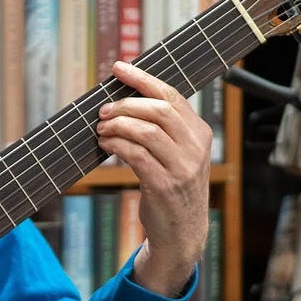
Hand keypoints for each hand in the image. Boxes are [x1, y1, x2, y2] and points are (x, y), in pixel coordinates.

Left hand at [95, 61, 212, 296]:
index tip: (118, 68)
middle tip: (103, 110)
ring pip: (146, 131)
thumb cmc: (172, 188)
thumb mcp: (176, 155)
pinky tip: (105, 145)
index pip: (171, 96)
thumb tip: (123, 100)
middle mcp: (195, 147)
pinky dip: (116, 145)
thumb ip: (161, 130)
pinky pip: (136, 155)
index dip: (143, 79)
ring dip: (117, 126)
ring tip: (101, 129)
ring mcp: (182, 167)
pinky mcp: (164, 185)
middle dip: (125, 105)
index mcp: (199, 133)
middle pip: (158, 110)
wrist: (181, 232)